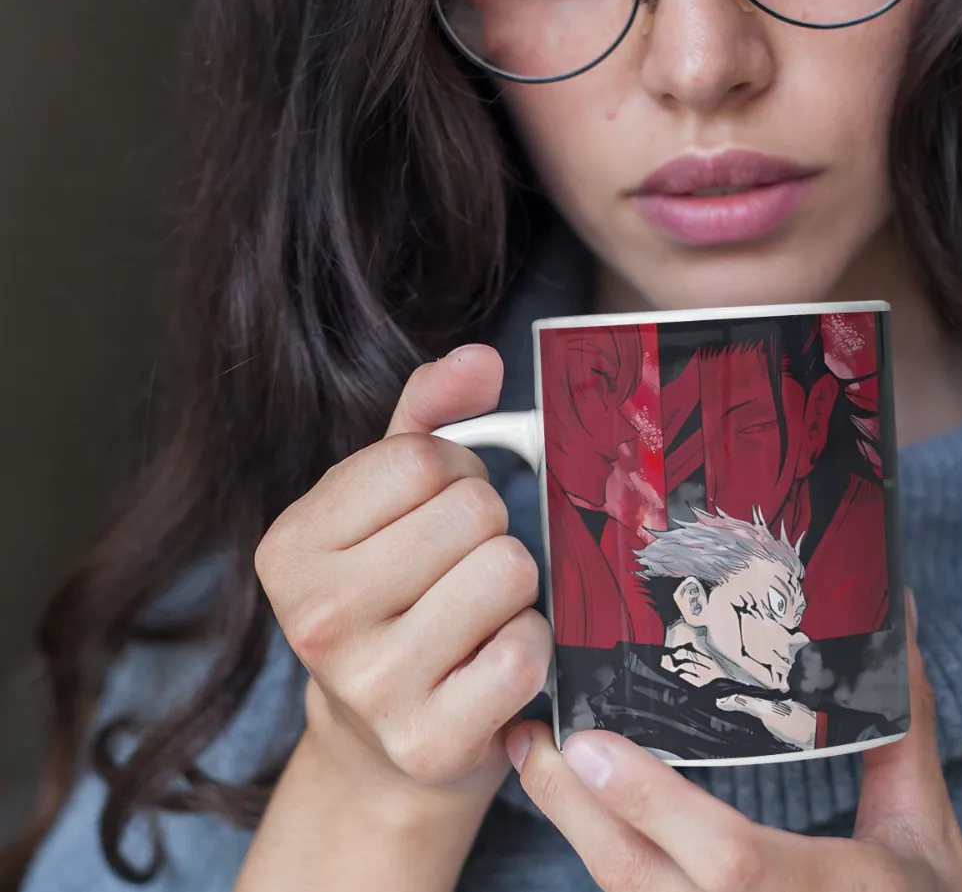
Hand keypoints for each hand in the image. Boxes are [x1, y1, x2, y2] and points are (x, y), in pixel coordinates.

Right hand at [254, 345, 550, 808]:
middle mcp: (317, 617)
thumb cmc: (392, 594)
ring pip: (508, 570)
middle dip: (487, 528)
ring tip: (475, 613)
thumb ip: (428, 415)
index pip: (424, 457)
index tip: (436, 512)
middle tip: (459, 568)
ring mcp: (372, 686)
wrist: (382, 744)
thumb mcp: (387, 498)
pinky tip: (490, 661)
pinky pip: (526, 649)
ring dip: (513, 586)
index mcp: (290, 545)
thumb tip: (480, 359)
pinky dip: (528, 647)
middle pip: (474, 511)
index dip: (456, 472)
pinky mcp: (431, 741)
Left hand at [507, 590, 961, 891]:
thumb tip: (899, 614)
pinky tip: (579, 813)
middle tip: (529, 738)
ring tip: (536, 760)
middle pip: (644, 885)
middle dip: (574, 813)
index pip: (730, 862)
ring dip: (577, 834)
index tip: (588, 746)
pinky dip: (608, 862)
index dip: (651, 807)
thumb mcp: (925, 831)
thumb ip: (902, 730)